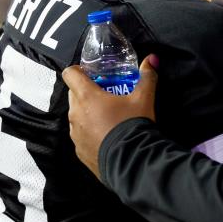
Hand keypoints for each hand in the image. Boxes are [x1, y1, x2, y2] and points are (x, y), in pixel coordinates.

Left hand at [63, 56, 158, 178]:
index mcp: (87, 96)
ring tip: (107, 117)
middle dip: (86, 92)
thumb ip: (147, 76)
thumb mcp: (144, 98)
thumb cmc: (133, 124)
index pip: (70, 74)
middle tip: (105, 94)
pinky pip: (81, 135)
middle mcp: (75, 113)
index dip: (78, 70)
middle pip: (74, 94)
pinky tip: (107, 136)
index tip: (91, 74)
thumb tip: (152, 58)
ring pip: (76, 116)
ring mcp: (75, 133)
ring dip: (87, 113)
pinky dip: (90, 132)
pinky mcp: (79, 150)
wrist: (132, 163)